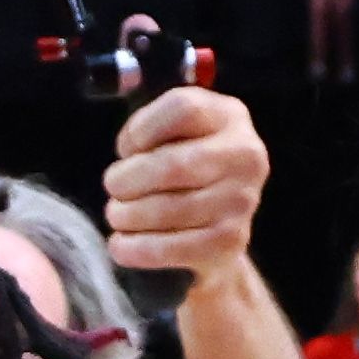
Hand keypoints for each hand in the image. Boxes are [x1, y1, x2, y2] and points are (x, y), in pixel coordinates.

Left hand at [97, 75, 268, 278]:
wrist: (217, 227)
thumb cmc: (184, 170)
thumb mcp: (174, 133)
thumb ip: (149, 128)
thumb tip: (128, 155)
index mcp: (229, 116)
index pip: (183, 110)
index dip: (141, 128)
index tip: (126, 149)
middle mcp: (245, 155)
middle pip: (172, 164)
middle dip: (127, 179)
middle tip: (113, 187)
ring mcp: (242, 201)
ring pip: (169, 209)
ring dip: (128, 215)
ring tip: (116, 214)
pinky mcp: (230, 241)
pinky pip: (172, 248)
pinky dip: (136, 248)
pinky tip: (120, 245)